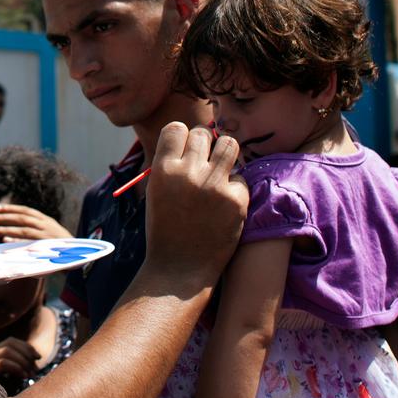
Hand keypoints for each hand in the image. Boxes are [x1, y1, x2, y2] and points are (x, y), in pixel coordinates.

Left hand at [0, 204, 71, 241]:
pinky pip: (30, 244)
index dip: (9, 208)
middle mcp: (46, 225)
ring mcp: (47, 237)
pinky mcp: (47, 248)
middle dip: (3, 217)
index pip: (25, 210)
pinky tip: (5, 240)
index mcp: (45, 220)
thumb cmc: (59, 245)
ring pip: (24, 230)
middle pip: (21, 218)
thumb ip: (34, 228)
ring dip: (6, 228)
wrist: (80, 256)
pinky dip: (18, 241)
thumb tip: (13, 228)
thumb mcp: (49, 232)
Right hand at [0, 337, 41, 381]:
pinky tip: (24, 377)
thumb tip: (34, 362)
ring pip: (6, 351)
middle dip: (26, 354)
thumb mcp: (12, 381)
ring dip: (23, 361)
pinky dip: (16, 367)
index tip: (39, 357)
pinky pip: (2, 364)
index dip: (26, 347)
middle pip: (9, 344)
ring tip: (30, 374)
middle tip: (35, 370)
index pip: (10, 342)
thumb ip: (20, 369)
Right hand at [143, 122, 245, 286]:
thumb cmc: (165, 228)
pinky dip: (234, 189)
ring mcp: (214, 185)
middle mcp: (188, 173)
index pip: (177, 128)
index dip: (182, 139)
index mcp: (163, 169)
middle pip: (203, 135)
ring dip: (225, 156)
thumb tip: (189, 136)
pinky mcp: (236, 200)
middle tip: (202, 167)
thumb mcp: (156, 191)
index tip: (184, 152)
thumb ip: (171, 164)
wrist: (179, 269)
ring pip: (229, 145)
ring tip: (219, 173)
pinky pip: (241, 178)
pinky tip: (223, 206)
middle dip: (204, 148)